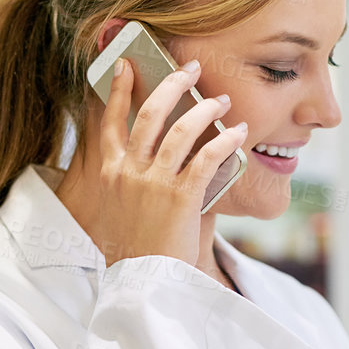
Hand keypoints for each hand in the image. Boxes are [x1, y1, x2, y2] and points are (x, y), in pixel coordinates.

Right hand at [69, 55, 246, 267]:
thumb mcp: (119, 210)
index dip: (120, 89)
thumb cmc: (135, 249)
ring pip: (180, 130)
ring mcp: (153, 183)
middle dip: (172, 84)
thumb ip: (130, 180)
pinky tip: (239, 133)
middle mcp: (127, 173)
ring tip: (221, 101)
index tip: (128, 64)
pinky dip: (226, 141)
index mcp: (109, 174)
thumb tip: (154, 156)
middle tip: (191, 68)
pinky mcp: (180, 197)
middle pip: (149, 114)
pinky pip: (207, 157)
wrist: (143, 283)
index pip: (110, 121)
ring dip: (205, 109)